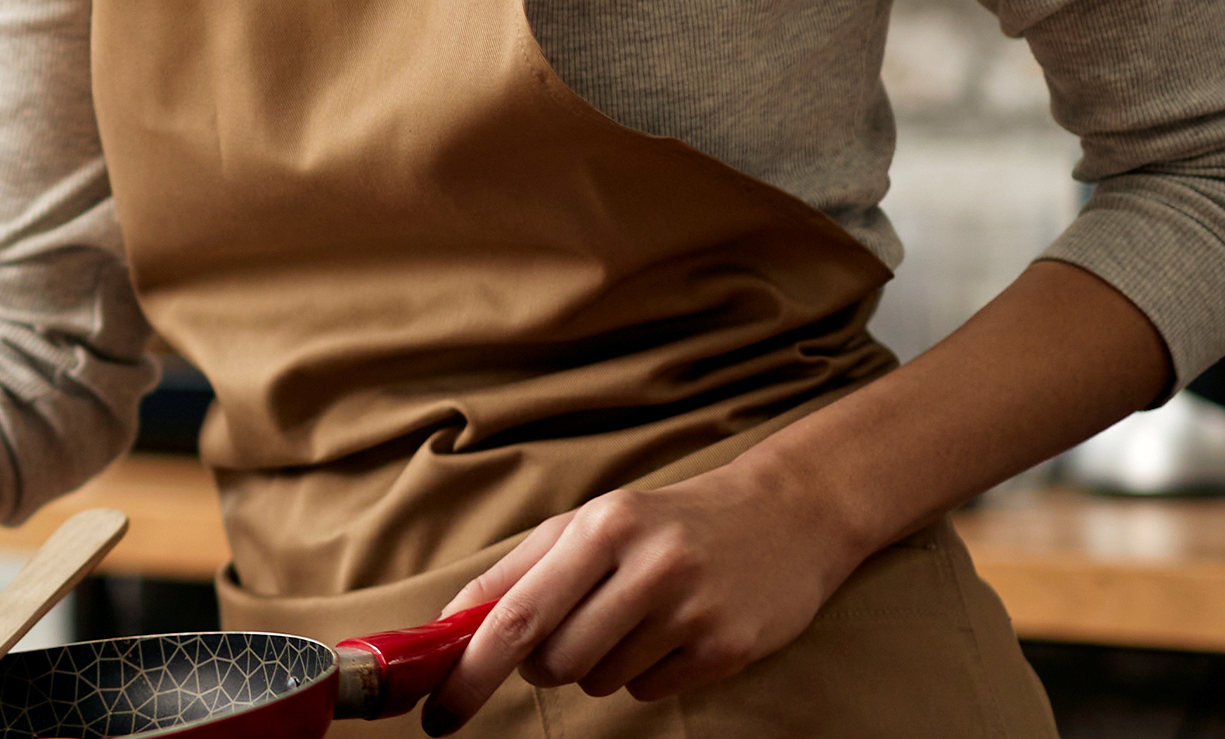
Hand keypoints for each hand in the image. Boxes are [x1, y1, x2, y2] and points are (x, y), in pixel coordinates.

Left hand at [417, 467, 869, 731]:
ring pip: (598, 681)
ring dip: (598, 665)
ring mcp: (693, 609)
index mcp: (601, 527)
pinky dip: (645, 674)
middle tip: (572, 629)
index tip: (440, 709)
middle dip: (543, 663)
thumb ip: (517, 573)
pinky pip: (648, 691)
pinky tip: (671, 633)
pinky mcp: (728, 648)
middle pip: (553, 662)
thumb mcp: (590, 525)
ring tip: (634, 618)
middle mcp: (648, 565)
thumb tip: (449, 629)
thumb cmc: (664, 523)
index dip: (470, 670)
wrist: (785, 515)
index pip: (515, 616)